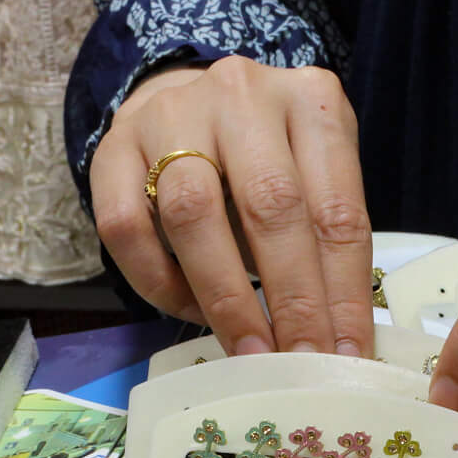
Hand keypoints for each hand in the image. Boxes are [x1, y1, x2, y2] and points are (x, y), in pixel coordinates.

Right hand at [90, 56, 373, 357]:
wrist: (182, 100)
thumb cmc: (262, 155)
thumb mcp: (313, 175)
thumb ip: (325, 239)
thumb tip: (339, 338)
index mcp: (309, 100)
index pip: (336, 208)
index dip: (342, 291)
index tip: (345, 354)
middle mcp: (242, 95)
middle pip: (270, 205)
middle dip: (290, 298)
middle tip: (299, 363)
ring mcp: (171, 114)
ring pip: (192, 213)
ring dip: (225, 298)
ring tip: (249, 351)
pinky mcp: (112, 146)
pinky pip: (126, 227)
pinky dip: (160, 282)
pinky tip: (191, 310)